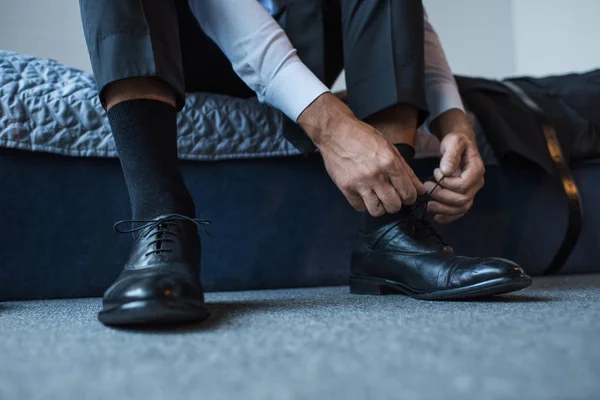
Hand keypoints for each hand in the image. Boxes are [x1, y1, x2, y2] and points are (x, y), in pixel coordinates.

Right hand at [298, 93, 425, 216]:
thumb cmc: (364, 137)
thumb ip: (406, 169)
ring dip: (381, 207)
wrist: (335, 132)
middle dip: (396, 204)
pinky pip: (360, 208)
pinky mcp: (346, 188)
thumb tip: (420, 189)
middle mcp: (375, 175)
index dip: (411, 197)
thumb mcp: (389, 147)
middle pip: (394, 205)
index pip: (408, 192)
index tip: (407, 195)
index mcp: (389, 162)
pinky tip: (365, 195)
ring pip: (377, 211)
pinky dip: (365, 205)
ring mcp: (359, 183)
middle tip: (393, 196)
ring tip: (379, 198)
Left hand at [425, 111, 484, 223]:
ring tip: (427, 204)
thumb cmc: (456, 142)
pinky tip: (436, 217)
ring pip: (461, 209)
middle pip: (462, 200)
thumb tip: (446, 171)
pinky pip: (459, 212)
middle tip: (426, 187)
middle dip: (441, 196)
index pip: (463, 185)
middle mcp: (477, 184)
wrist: (459, 145)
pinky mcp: (464, 197)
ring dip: (442, 209)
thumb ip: (451, 155)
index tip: (435, 172)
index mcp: (476, 170)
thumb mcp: (453, 142)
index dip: (447, 183)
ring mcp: (472, 192)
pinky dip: (448, 217)